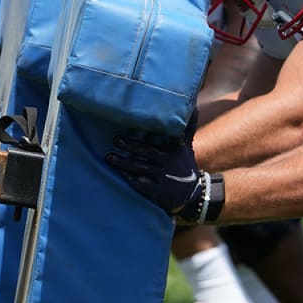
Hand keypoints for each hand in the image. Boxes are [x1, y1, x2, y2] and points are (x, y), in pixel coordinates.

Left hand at [105, 113, 224, 222]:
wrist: (191, 195)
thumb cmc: (183, 165)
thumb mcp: (188, 147)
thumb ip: (187, 127)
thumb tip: (194, 107)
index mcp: (177, 149)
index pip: (169, 137)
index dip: (162, 130)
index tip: (151, 121)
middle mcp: (170, 162)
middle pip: (148, 152)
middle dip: (131, 145)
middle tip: (115, 140)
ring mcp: (165, 178)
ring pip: (141, 168)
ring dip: (123, 163)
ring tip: (108, 157)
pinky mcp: (160, 192)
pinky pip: (142, 185)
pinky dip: (131, 179)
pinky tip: (119, 173)